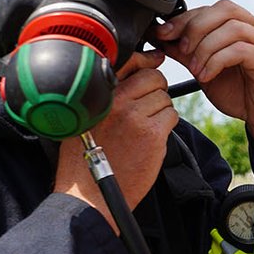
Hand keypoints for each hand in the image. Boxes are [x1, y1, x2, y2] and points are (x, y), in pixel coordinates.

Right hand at [54, 50, 178, 230]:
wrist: (89, 193)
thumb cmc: (83, 157)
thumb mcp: (82, 118)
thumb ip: (102, 94)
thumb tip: (133, 71)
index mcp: (97, 93)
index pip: (129, 61)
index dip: (146, 59)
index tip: (154, 59)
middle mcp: (116, 100)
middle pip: (153, 77)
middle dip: (156, 89)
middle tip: (149, 105)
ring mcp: (135, 116)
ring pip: (165, 98)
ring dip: (161, 110)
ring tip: (144, 127)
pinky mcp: (152, 135)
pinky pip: (172, 116)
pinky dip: (166, 125)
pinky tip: (152, 138)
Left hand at [152, 0, 253, 204]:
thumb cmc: (241, 94)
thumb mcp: (205, 69)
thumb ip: (186, 52)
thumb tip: (161, 36)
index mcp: (243, 25)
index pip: (212, 9)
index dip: (185, 18)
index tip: (163, 33)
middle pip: (224, 9)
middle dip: (195, 27)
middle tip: (181, 50)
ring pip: (231, 28)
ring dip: (205, 47)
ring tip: (194, 69)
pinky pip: (239, 50)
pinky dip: (216, 61)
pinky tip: (206, 76)